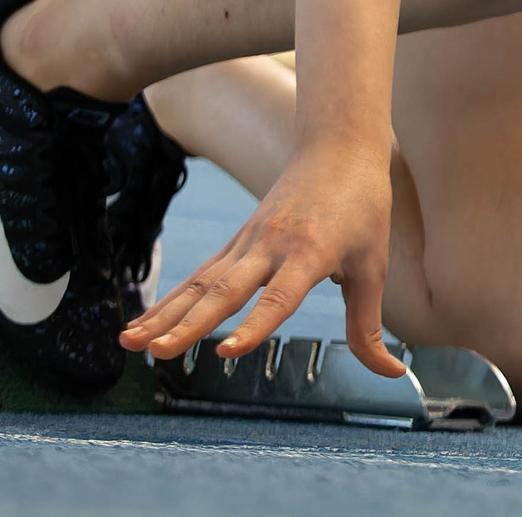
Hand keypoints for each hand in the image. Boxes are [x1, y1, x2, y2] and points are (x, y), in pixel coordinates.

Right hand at [118, 133, 405, 377]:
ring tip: (128, 343)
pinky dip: (170, 299)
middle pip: (225, 290)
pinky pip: (199, 274)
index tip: (226, 353)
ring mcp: (247, 242)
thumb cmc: (363, 208)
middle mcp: (270, 246)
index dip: (254, 327)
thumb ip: (370, 326)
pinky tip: (142, 324)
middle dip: (188, 324)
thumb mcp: (374, 267)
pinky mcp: (235, 242)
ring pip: (200, 282)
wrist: (338, 146)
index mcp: (310, 253)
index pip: (278, 298)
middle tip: (158, 353)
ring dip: (164, 314)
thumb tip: (394, 374)